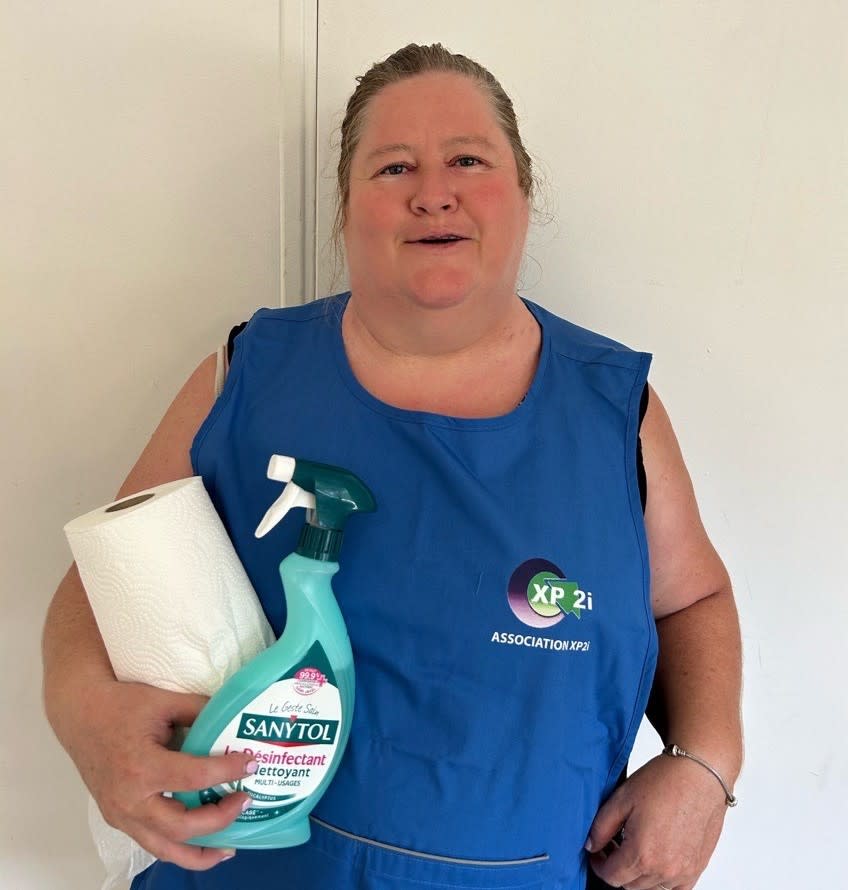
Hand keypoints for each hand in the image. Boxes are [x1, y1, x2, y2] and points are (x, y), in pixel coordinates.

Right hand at [60, 677, 255, 869]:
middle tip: (245, 800)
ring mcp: (121, 814)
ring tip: (228, 849)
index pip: (194, 778)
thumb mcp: (164, 701)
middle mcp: (130, 800)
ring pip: (164, 847)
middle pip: (181, 826)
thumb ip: (200, 711)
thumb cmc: (121, 705)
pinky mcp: (118, 818)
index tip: (251, 763)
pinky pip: (151, 841)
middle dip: (219, 819)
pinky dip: (177, 846)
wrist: (80, 715)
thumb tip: (233, 721)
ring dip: (198, 853)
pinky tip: (198, 842)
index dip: (227, 771)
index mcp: (142, 767)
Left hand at [585, 754, 728, 889]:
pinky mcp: (697, 868)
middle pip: (629, 885)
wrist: (700, 775)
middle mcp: (664, 869)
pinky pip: (675, 889)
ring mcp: (683, 872)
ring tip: (635, 846)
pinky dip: (661, 879)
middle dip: (617, 867)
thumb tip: (591, 846)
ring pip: (650, 888)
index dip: (598, 864)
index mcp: (642, 854)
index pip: (611, 877)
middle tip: (614, 844)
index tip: (597, 852)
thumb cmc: (664, 781)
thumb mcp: (622, 798)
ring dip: (638, 873)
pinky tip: (656, 857)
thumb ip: (601, 827)